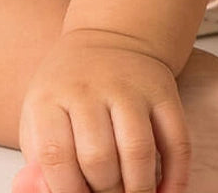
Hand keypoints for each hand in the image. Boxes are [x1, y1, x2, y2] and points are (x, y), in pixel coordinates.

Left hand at [15, 29, 189, 192]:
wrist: (109, 40)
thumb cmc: (68, 94)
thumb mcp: (40, 119)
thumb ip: (41, 164)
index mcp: (50, 96)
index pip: (55, 154)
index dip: (66, 190)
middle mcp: (90, 88)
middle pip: (99, 158)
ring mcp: (130, 88)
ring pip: (139, 151)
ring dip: (138, 190)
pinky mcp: (163, 93)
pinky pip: (177, 143)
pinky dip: (175, 178)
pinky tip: (164, 192)